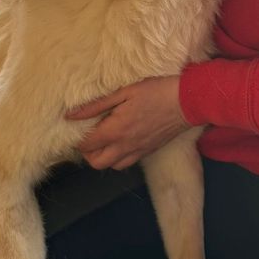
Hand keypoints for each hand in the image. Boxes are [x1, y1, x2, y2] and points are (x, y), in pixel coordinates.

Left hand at [66, 76, 189, 169]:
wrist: (187, 102)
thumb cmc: (155, 92)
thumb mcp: (124, 92)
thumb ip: (96, 106)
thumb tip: (71, 115)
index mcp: (115, 130)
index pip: (87, 145)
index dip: (78, 138)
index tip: (78, 128)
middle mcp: (124, 146)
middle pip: (96, 162)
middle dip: (88, 153)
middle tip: (89, 137)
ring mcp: (138, 151)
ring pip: (112, 166)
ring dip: (103, 156)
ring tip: (104, 140)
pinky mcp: (148, 152)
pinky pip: (127, 163)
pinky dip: (119, 157)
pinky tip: (121, 142)